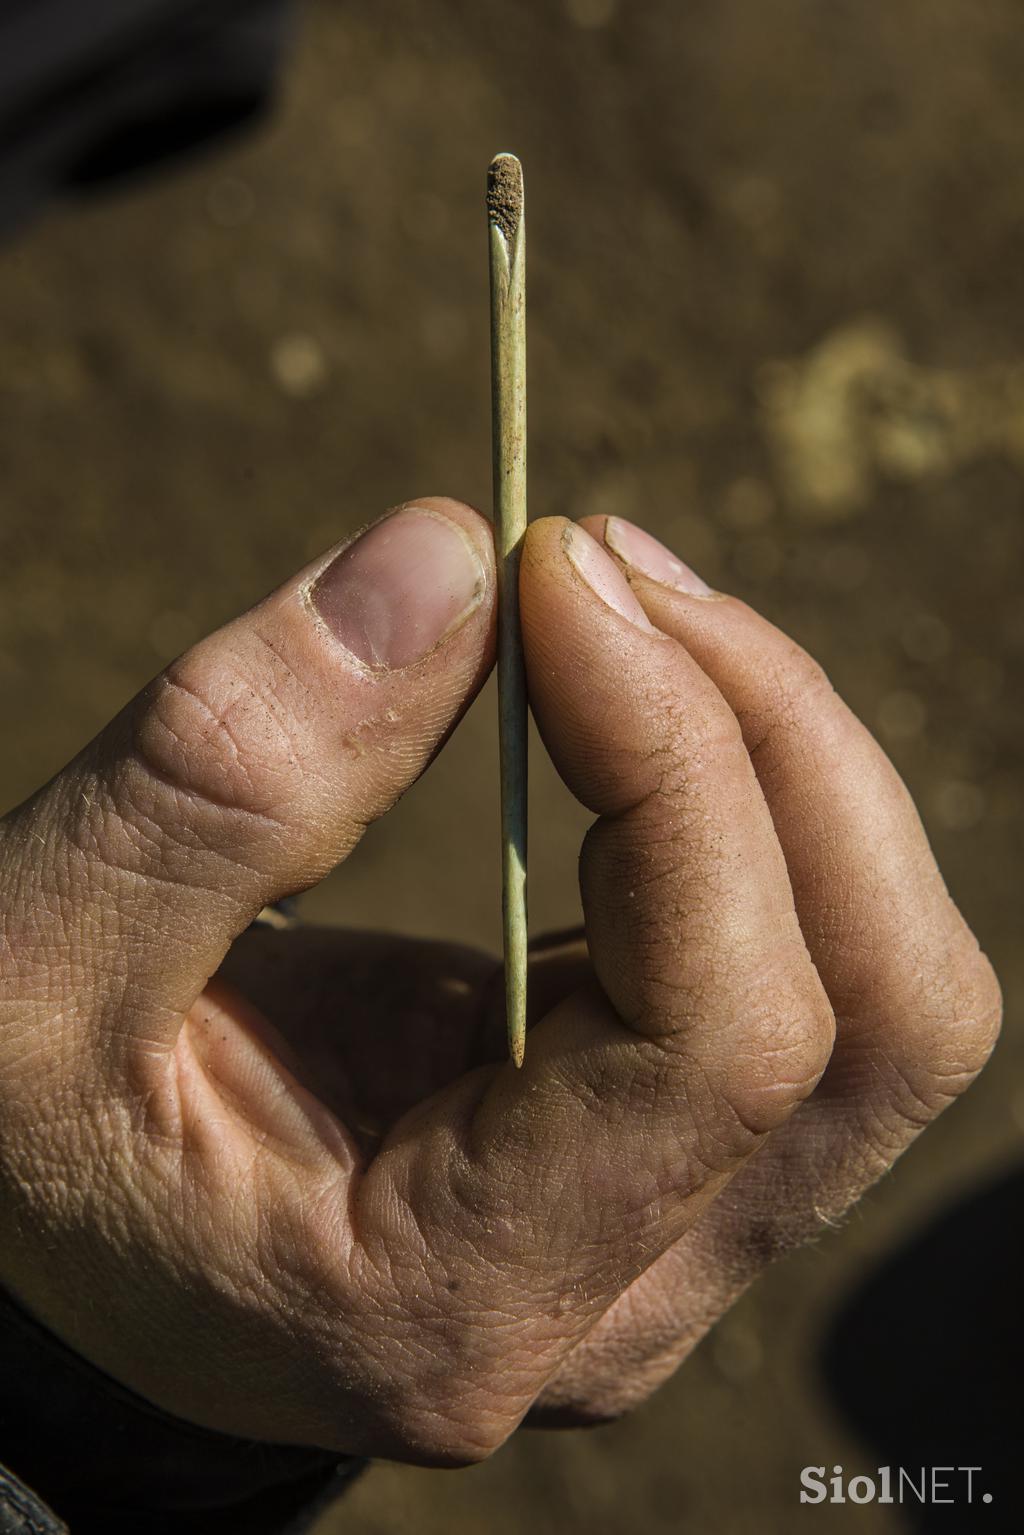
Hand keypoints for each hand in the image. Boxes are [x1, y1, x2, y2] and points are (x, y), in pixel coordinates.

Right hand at [0, 499, 999, 1463]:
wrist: (58, 1236)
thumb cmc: (17, 1124)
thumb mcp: (47, 956)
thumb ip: (233, 772)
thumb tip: (447, 554)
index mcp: (460, 1297)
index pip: (725, 1039)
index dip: (687, 771)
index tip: (557, 573)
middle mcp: (620, 1297)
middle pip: (881, 1016)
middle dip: (780, 744)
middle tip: (602, 564)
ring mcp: (672, 1232)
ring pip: (891, 991)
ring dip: (791, 759)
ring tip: (616, 603)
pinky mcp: (673, 1148)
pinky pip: (819, 966)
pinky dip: (751, 793)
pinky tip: (620, 686)